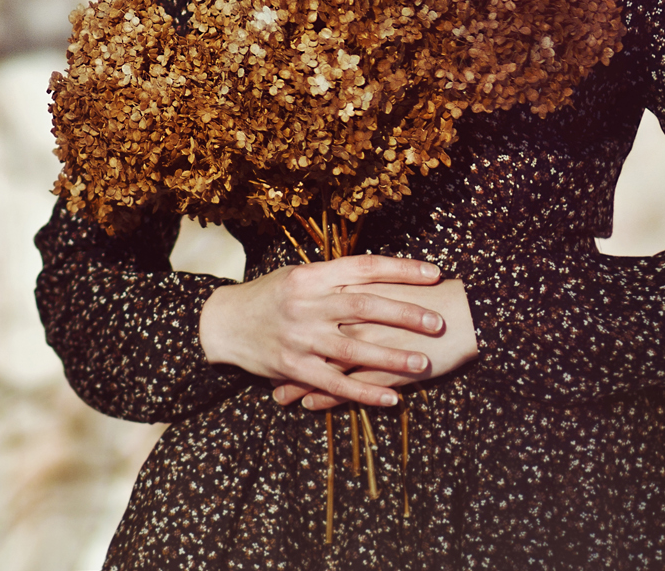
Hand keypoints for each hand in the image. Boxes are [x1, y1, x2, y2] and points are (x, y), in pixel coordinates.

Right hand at [198, 254, 444, 410]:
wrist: (226, 323)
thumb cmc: (271, 296)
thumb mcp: (300, 276)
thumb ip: (335, 277)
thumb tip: (381, 273)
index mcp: (313, 274)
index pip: (365, 267)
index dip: (402, 270)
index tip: (434, 274)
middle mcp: (308, 302)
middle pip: (365, 305)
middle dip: (405, 313)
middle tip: (438, 322)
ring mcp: (301, 336)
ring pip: (355, 347)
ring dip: (393, 357)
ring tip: (425, 363)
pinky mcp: (294, 367)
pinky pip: (336, 383)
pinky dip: (365, 391)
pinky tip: (392, 398)